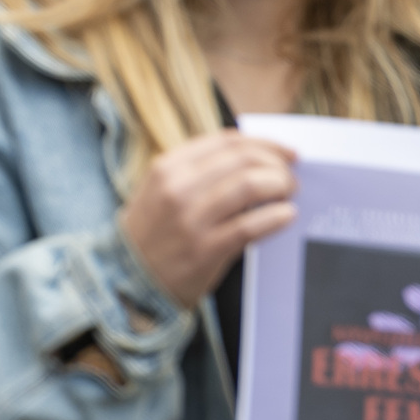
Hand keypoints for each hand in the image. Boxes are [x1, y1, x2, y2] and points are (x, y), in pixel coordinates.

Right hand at [116, 131, 297, 309]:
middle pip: (243, 160)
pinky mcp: (205, 249)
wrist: (128, 278)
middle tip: (290, 177)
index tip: (285, 152)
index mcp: (168, 167)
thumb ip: (198, 170)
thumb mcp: (162, 189)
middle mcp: (177, 188)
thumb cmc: (153, 232)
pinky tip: (287, 215)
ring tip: (289, 195)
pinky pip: (251, 226)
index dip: (264, 143)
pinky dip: (276, 217)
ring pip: (250, 186)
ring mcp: (191, 219)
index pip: (227, 141)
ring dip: (280, 186)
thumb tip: (253, 157)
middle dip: (277, 165)